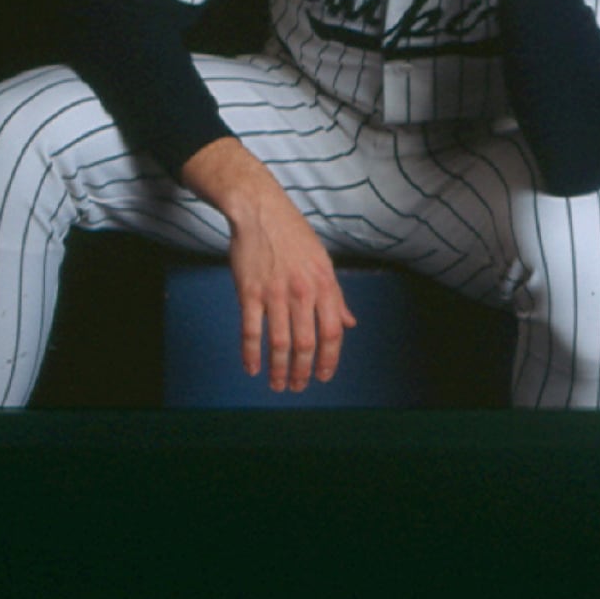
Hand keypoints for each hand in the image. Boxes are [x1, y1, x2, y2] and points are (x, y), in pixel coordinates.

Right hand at [182, 137, 356, 391]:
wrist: (261, 212)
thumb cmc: (294, 236)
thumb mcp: (323, 262)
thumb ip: (336, 296)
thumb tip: (350, 323)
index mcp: (325, 284)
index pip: (333, 331)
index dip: (330, 358)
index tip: (324, 375)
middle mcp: (303, 291)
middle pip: (307, 342)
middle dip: (304, 370)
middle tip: (299, 386)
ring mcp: (275, 293)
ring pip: (280, 342)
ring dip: (279, 369)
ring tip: (278, 384)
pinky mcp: (250, 292)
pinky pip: (251, 330)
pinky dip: (251, 353)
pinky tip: (253, 368)